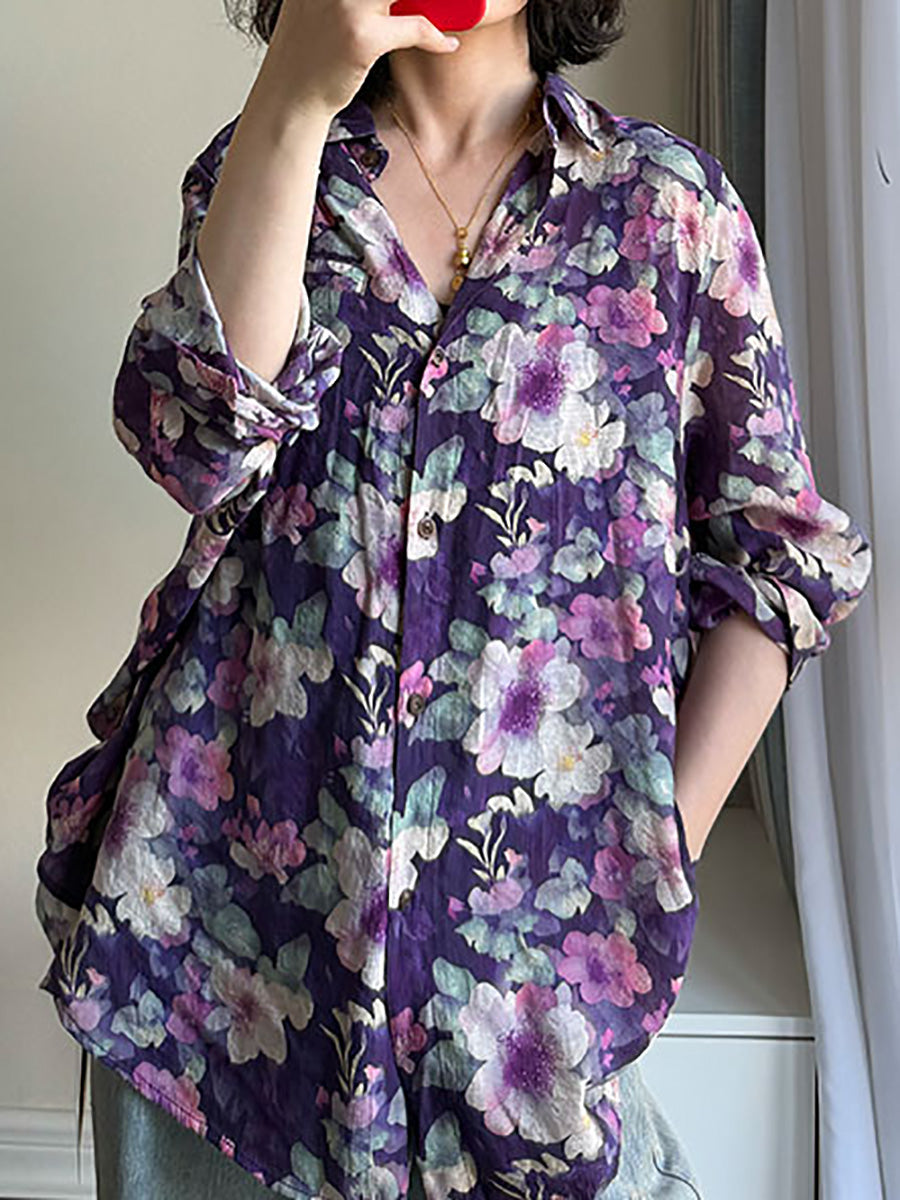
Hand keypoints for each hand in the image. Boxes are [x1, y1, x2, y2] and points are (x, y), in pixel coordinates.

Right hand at [263, 0, 461, 117]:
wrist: (291, 95)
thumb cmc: (312, 48)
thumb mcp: (319, 0)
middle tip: (450, 1)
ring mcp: (346, 3)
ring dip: (436, 1)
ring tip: (452, 8)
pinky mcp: (361, 36)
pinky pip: (415, 27)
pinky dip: (436, 37)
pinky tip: (447, 43)